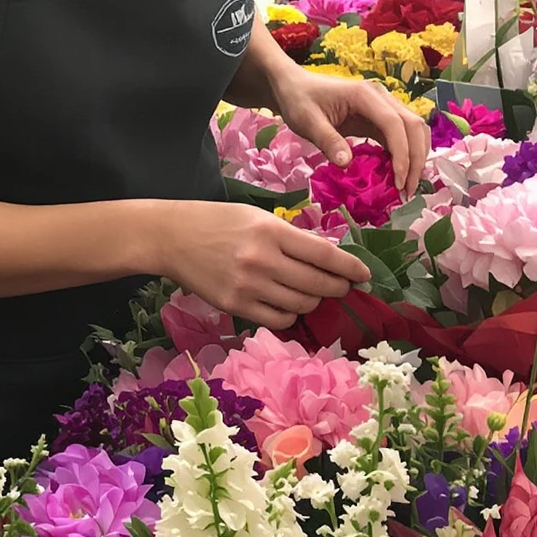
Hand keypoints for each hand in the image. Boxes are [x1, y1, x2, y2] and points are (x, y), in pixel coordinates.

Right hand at [152, 200, 368, 330]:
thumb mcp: (258, 217)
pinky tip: (288, 304)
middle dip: (338, 288)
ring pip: (302, 304)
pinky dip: (291, 314)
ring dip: (314, 301)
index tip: (364, 275)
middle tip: (342, 287)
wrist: (171, 237)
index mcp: (272, 230)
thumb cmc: (217, 221)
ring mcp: (248, 286)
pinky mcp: (235, 306)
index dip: (351, 268)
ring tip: (311, 293)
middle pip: (318, 284)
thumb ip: (291, 238)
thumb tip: (327, 260)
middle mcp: (263, 260)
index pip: (325, 255)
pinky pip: (279, 319)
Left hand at [272, 67, 428, 198]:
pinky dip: (405, 155)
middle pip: (413, 126)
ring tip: (407, 187)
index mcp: (365, 95)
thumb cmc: (299, 100)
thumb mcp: (308, 121)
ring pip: (413, 130)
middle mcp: (381, 97)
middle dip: (416, 160)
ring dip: (416, 158)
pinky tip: (397, 176)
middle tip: (407, 191)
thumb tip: (347, 164)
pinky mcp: (379, 118)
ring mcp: (383, 106)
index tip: (398, 182)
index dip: (402, 154)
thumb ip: (328, 141)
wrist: (295, 87)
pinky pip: (401, 136)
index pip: (395, 124)